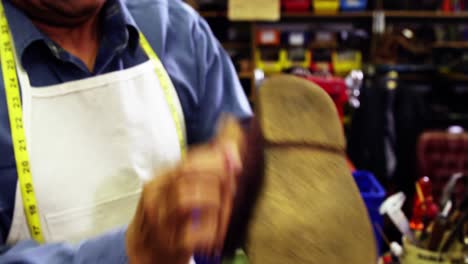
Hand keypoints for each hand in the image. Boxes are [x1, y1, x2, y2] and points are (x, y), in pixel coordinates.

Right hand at [126, 117, 244, 263]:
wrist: (145, 253)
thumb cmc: (170, 219)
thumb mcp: (181, 191)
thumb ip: (205, 170)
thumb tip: (231, 149)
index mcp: (159, 180)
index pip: (188, 160)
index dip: (215, 159)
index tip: (235, 164)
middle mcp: (155, 197)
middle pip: (188, 173)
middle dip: (217, 176)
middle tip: (232, 187)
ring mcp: (159, 221)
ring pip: (188, 198)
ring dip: (215, 202)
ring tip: (223, 211)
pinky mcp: (167, 244)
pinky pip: (192, 232)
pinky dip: (211, 231)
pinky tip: (215, 233)